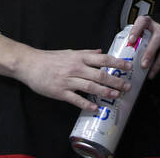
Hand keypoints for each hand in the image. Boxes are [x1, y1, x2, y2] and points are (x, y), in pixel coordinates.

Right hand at [11, 43, 134, 112]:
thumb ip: (86, 53)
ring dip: (105, 91)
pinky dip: (86, 103)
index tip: (128, 67)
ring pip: (90, 86)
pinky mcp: (60, 92)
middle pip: (100, 74)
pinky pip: (76, 99)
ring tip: (116, 96)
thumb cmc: (50, 58)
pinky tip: (95, 107)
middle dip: (115, 81)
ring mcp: (68, 80)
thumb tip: (100, 52)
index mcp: (79, 57)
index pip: (103, 59)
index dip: (117, 63)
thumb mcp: (70, 52)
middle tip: (127, 86)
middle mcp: (76, 67)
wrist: (30, 64)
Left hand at [129, 14, 159, 78]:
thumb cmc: (146, 30)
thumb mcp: (138, 29)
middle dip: (150, 52)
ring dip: (158, 61)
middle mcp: (159, 27)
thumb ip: (133, 37)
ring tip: (150, 72)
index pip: (142, 22)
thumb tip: (122, 51)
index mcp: (148, 22)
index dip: (136, 30)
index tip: (131, 40)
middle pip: (157, 38)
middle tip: (143, 64)